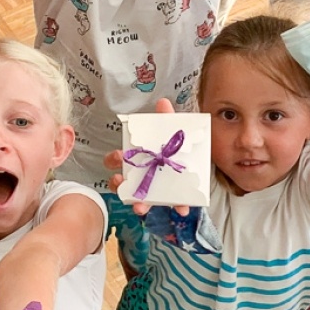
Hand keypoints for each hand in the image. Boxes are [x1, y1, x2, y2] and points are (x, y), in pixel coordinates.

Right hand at [105, 97, 188, 215]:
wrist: (196, 159)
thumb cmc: (175, 145)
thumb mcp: (172, 130)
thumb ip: (167, 118)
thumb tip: (163, 102)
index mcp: (136, 158)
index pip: (116, 159)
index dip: (113, 159)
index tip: (118, 156)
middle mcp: (139, 176)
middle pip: (121, 183)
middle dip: (118, 184)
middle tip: (121, 181)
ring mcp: (151, 190)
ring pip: (138, 200)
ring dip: (138, 204)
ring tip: (140, 207)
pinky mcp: (170, 199)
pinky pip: (173, 207)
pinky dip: (175, 207)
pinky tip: (182, 208)